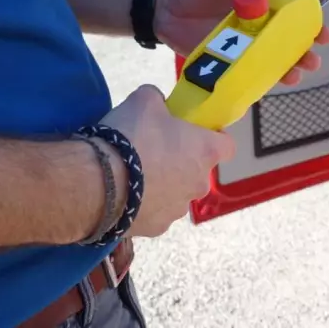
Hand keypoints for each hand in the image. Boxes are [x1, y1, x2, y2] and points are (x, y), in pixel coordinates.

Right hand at [98, 84, 234, 237]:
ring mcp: (179, 209)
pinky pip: (154, 212)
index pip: (227, 146)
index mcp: (205, 152)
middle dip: (180, 161)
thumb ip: (157, 99)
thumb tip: (156, 102)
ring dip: (161, 185)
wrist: (100, 183)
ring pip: (176, 193)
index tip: (193, 132)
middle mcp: (199, 184)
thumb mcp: (143, 101)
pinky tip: (122, 195)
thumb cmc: (132, 137)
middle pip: (198, 170)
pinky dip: (143, 204)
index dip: (212, 137)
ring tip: (132, 174)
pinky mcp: (157, 228)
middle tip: (153, 150)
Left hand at [153, 0, 328, 85]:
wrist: (166, 11)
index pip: (293, 14)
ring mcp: (246, 47)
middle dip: (306, 51)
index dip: (311, 23)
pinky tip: (273, 83)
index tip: (322, 31)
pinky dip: (265, 80)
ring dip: (290, 68)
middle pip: (290, 41)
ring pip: (275, 60)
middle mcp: (259, 27)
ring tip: (297, 74)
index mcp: (263, 4)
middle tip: (313, 57)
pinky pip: (252, 73)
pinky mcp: (231, 62)